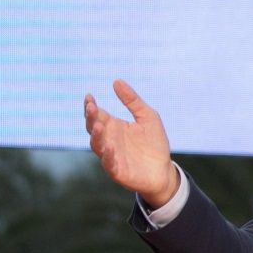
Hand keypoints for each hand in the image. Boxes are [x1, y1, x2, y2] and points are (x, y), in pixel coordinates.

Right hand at [84, 80, 177, 208]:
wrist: (163, 170)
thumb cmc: (154, 142)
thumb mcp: (147, 116)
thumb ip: (132, 101)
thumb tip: (116, 81)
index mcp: (113, 126)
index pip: (97, 114)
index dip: (91, 106)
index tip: (89, 96)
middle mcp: (108, 140)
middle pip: (93, 128)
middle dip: (91, 118)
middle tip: (91, 108)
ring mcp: (111, 156)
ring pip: (97, 145)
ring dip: (97, 136)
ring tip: (99, 125)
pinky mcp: (117, 171)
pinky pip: (109, 163)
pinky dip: (107, 156)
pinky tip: (110, 147)